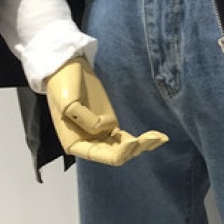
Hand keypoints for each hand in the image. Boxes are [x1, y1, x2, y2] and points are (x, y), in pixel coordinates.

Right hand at [46, 56, 167, 165]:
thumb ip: (84, 118)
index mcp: (75, 143)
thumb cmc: (63, 87)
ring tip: (160, 138)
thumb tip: (104, 128)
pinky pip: (126, 137)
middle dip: (134, 149)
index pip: (101, 155)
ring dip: (142, 146)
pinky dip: (141, 139)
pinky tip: (158, 137)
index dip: (119, 152)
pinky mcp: (110, 122)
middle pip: (116, 155)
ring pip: (124, 148)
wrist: (67, 69)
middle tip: (152, 137)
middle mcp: (89, 143)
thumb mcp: (68, 103)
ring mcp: (101, 134)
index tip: (134, 140)